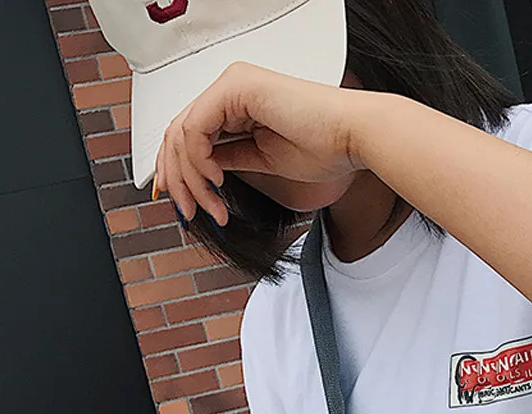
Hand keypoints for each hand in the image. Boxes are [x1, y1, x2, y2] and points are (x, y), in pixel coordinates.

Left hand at [154, 62, 365, 223]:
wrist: (353, 137)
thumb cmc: (325, 147)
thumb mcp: (264, 159)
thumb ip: (231, 158)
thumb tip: (205, 171)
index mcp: (239, 102)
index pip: (191, 133)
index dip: (179, 169)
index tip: (182, 200)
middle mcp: (231, 89)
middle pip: (179, 133)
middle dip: (179, 178)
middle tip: (188, 210)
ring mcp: (231, 85)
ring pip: (182, 133)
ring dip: (191, 178)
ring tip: (209, 205)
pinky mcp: (235, 89)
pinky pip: (196, 128)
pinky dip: (198, 160)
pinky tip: (216, 181)